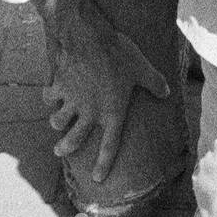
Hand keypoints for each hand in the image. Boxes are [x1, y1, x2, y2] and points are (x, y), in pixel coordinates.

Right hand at [36, 0, 169, 182]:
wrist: (89, 37)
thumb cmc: (119, 53)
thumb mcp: (142, 68)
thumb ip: (154, 82)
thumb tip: (166, 92)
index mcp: (112, 111)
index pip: (109, 145)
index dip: (103, 164)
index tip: (97, 178)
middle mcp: (90, 112)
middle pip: (74, 140)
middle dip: (65, 148)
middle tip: (60, 151)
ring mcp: (72, 101)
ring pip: (58, 122)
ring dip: (57, 124)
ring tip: (57, 123)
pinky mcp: (58, 87)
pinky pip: (49, 98)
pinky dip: (49, 98)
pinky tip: (51, 95)